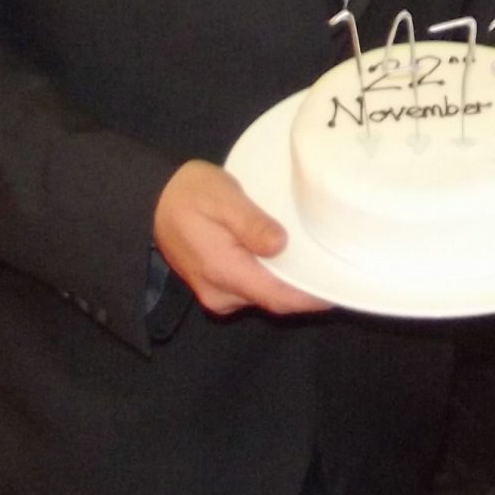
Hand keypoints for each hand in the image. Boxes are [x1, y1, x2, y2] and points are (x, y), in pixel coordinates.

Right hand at [152, 161, 329, 316]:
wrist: (153, 200)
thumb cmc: (189, 194)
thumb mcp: (222, 198)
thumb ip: (251, 223)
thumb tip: (281, 244)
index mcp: (224, 272)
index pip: (277, 297)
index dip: (311, 297)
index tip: (342, 289)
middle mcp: (221, 292)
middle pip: (274, 301)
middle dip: (307, 292)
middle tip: (342, 273)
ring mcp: (218, 293)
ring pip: (264, 296)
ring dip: (292, 285)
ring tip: (324, 265)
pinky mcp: (217, 286)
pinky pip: (253, 289)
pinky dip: (276, 280)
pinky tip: (294, 262)